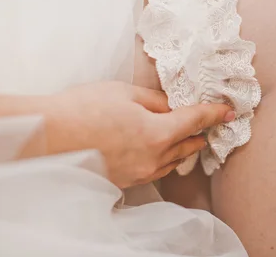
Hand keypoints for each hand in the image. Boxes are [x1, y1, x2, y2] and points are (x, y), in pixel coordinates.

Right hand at [45, 81, 233, 187]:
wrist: (46, 136)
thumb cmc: (83, 108)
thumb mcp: (124, 93)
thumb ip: (155, 101)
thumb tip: (172, 106)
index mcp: (157, 134)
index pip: (195, 121)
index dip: (214, 113)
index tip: (228, 111)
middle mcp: (153, 159)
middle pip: (188, 145)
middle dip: (201, 132)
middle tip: (209, 122)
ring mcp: (139, 174)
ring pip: (173, 161)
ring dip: (183, 148)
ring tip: (188, 136)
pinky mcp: (125, 181)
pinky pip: (155, 170)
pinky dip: (164, 158)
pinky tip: (160, 150)